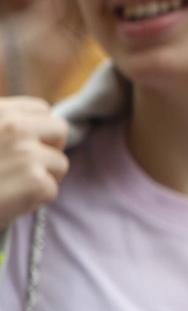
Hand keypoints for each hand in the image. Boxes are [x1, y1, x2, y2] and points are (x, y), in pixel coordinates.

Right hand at [0, 97, 67, 224]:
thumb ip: (3, 126)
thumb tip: (34, 125)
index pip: (41, 109)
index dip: (38, 130)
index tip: (27, 145)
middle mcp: (14, 126)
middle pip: (60, 130)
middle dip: (49, 149)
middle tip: (29, 168)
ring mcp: (27, 153)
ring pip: (59, 164)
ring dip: (41, 178)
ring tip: (10, 187)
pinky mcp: (35, 181)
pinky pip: (51, 190)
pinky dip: (33, 201)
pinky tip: (8, 201)